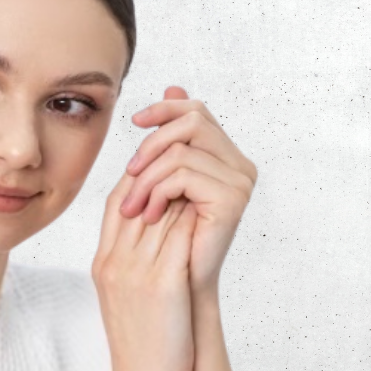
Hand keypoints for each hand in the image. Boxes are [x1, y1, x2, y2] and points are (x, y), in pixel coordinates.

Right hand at [93, 177, 200, 370]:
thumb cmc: (141, 347)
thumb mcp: (122, 297)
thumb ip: (131, 261)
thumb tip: (154, 228)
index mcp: (103, 264)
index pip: (117, 202)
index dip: (139, 178)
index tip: (163, 170)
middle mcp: (115, 263)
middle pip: (138, 200)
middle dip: (164, 178)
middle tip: (190, 165)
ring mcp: (137, 273)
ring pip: (160, 212)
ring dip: (183, 193)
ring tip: (204, 180)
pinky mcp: (163, 285)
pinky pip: (179, 237)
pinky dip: (194, 218)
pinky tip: (210, 209)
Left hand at [119, 86, 257, 297]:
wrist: (176, 285)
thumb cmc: (165, 235)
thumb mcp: (161, 177)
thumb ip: (169, 134)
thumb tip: (172, 85)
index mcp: (225, 156)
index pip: (196, 110)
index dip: (164, 108)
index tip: (135, 121)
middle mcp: (240, 165)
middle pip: (191, 121)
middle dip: (151, 144)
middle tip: (130, 174)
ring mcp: (240, 181)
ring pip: (180, 151)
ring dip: (146, 178)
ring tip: (134, 206)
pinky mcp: (232, 199)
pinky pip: (182, 174)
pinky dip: (156, 191)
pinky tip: (150, 214)